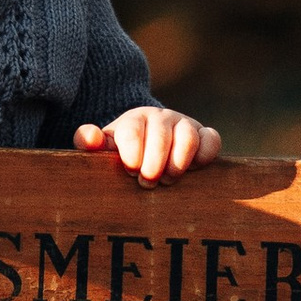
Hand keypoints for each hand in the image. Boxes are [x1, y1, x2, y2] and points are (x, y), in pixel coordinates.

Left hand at [75, 105, 221, 183]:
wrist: (149, 149)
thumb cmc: (123, 153)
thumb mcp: (104, 150)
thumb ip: (89, 142)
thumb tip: (91, 138)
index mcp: (133, 120)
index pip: (132, 131)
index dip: (132, 155)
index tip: (131, 171)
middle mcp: (160, 118)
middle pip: (160, 135)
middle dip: (154, 163)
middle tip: (148, 182)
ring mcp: (184, 125)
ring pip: (187, 137)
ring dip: (178, 163)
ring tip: (168, 180)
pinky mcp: (204, 135)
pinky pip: (212, 139)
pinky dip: (205, 155)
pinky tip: (193, 170)